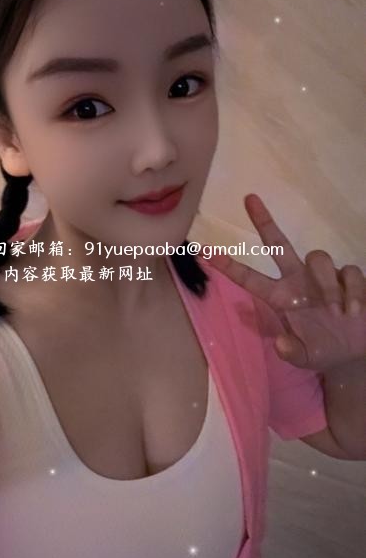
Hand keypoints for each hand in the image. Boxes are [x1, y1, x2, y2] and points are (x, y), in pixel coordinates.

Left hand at [209, 193, 365, 370]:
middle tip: (249, 199)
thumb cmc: (322, 350)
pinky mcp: (348, 279)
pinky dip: (351, 294)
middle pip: (278, 243)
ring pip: (319, 258)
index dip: (229, 266)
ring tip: (336, 311)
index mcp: (280, 297)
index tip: (205, 252)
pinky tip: (353, 312)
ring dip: (327, 285)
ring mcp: (323, 277)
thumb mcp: (304, 358)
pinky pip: (348, 272)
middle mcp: (297, 280)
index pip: (249, 278)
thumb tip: (281, 345)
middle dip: (264, 221)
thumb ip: (292, 353)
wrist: (354, 352)